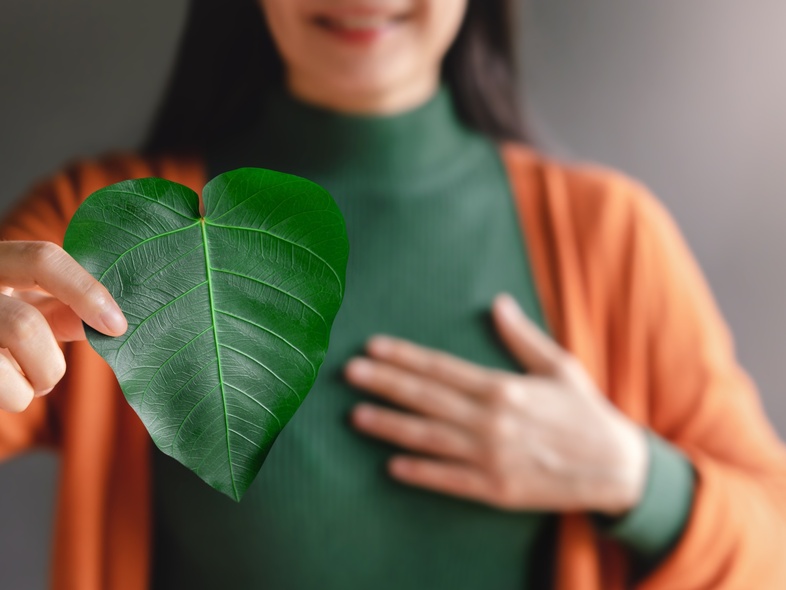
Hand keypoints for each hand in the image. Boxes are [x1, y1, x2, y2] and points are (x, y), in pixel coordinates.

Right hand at [0, 241, 126, 411]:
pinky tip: (2, 387)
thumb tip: (108, 323)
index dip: (87, 291)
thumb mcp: (23, 303)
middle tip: (48, 377)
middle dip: (49, 365)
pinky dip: (11, 398)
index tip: (119, 326)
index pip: (44, 259)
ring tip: (21, 385)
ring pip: (5, 369)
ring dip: (28, 389)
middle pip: (24, 326)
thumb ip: (60, 308)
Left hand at [344, 293, 647, 515]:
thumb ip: (522, 336)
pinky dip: (419, 473)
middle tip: (349, 373)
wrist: (616, 467)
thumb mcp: (559, 365)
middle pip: (425, 398)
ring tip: (356, 416)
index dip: (403, 356)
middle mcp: (491, 420)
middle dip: (384, 384)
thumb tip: (497, 302)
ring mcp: (491, 456)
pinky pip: (449, 480)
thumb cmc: (584, 411)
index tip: (372, 347)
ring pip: (428, 438)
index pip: (440, 367)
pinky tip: (391, 466)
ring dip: (389, 426)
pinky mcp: (496, 489)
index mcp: (503, 387)